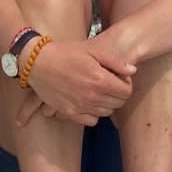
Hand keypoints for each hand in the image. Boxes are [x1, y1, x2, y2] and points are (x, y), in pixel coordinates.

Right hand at [16, 37, 134, 126]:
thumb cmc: (66, 53)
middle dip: (118, 94)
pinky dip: (94, 113)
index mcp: (100, 80)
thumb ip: (115, 62)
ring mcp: (80, 107)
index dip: (126, 85)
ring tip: (99, 91)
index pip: (126, 92)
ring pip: (106, 113)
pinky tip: (89, 102)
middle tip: (110, 84)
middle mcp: (92, 96)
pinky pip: (92, 120)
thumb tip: (133, 71)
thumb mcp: (93, 51)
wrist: (38, 62)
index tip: (119, 78)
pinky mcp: (70, 113)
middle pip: (118, 104)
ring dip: (107, 103)